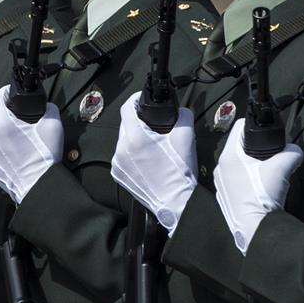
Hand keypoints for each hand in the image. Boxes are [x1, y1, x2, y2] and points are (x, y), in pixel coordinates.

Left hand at [0, 85, 62, 204]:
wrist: (37, 185)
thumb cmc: (44, 157)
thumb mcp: (54, 125)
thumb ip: (48, 107)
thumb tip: (44, 105)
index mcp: (3, 123)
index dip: (5, 92)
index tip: (11, 94)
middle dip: (3, 110)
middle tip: (17, 115)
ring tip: (15, 134)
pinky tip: (10, 148)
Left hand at [111, 91, 196, 234]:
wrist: (175, 203)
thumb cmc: (179, 172)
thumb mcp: (186, 137)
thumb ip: (183, 115)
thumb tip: (180, 110)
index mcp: (135, 138)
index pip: (126, 108)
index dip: (134, 99)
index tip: (142, 99)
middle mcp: (121, 150)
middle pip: (125, 124)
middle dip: (138, 121)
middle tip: (154, 124)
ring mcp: (117, 164)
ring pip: (124, 141)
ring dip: (135, 138)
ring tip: (153, 145)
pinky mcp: (119, 175)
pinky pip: (122, 156)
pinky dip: (132, 153)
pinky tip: (147, 159)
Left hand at [214, 119, 302, 254]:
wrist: (255, 231)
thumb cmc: (263, 198)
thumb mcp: (282, 168)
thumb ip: (291, 153)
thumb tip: (295, 150)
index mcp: (229, 156)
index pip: (239, 127)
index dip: (254, 126)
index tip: (266, 132)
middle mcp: (220, 168)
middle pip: (238, 146)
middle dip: (254, 147)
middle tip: (270, 154)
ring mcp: (221, 184)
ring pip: (236, 164)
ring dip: (250, 164)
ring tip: (266, 172)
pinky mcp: (225, 198)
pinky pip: (235, 180)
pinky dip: (246, 179)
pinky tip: (259, 188)